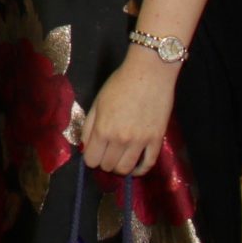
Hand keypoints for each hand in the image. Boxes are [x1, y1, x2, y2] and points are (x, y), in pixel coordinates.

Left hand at [81, 48, 178, 175]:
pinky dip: (141, 169)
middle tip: (108, 153)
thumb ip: (88, 126)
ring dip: (120, 168)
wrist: (149, 73)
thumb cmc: (120, 83)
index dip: (91, 158)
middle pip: (108, 166)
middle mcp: (120, 139)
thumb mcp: (97, 102)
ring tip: (120, 159)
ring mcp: (140, 141)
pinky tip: (136, 166)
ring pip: (126, 169)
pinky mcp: (156, 140)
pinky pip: (148, 164)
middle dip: (104, 162)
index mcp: (102, 129)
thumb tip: (85, 147)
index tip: (95, 152)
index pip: (91, 160)